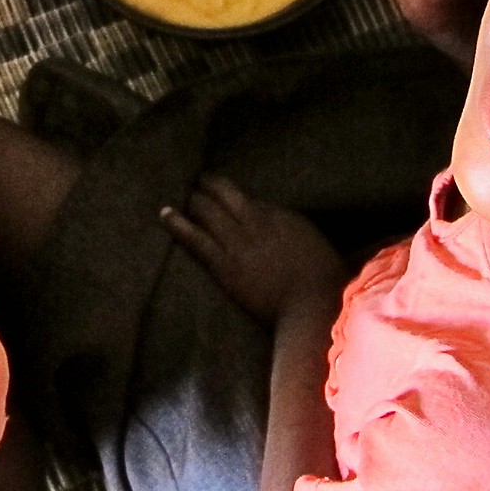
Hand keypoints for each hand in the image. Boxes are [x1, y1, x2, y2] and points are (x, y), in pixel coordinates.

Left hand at [158, 176, 345, 326]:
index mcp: (281, 217)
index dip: (230, 193)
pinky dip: (177, 224)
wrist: (314, 306)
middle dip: (207, 188)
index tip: (220, 189)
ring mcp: (238, 242)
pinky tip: (164, 214)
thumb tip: (290, 237)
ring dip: (192, 200)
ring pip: (206, 210)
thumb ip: (298, 238)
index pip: (247, 198)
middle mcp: (257, 222)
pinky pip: (195, 238)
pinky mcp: (224, 265)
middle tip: (196, 184)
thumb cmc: (325, 285)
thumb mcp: (316, 249)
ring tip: (181, 195)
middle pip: (223, 195)